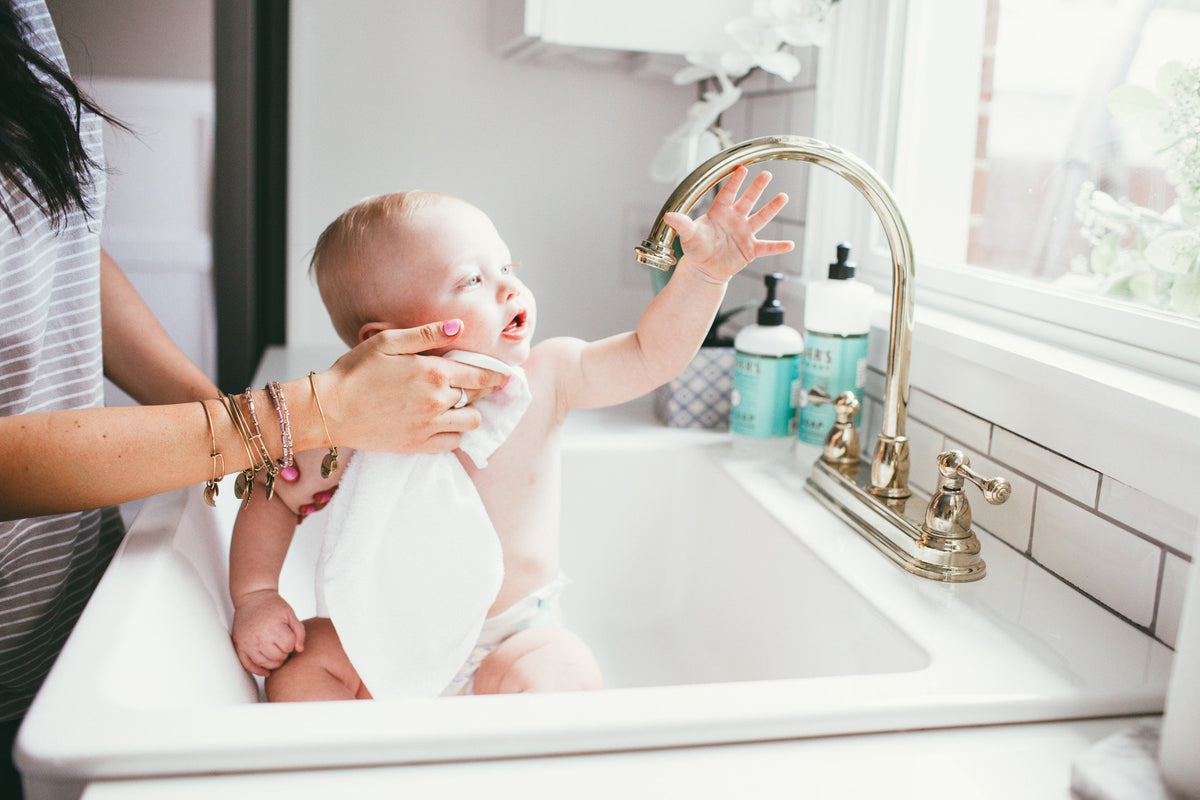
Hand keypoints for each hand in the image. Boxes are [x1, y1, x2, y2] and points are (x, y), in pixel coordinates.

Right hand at [231, 589, 305, 676]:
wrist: (253, 597)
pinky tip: (266, 671)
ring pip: (264, 663)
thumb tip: (299, 650)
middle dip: (284, 654)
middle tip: (283, 646)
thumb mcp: (291, 614)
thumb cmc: (273, 606)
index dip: (291, 644)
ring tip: (276, 654)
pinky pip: (248, 665)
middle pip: (277, 657)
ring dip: (273, 662)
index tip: (289, 637)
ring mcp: (247, 643)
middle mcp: (259, 637)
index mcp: (273, 627)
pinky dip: (258, 670)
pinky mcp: (240, 646)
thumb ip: (299, 632)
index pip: (288, 646)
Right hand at [322, 320, 508, 453]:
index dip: (496, 375)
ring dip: (469, 413)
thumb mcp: (389, 342)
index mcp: (434, 373)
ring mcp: (429, 427)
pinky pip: (452, 444)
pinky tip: (445, 424)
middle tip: (480, 386)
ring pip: (470, 423)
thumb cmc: (355, 371)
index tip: (504, 375)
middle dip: (483, 391)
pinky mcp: (417, 446)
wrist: (328, 410)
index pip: (480, 375)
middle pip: (477, 398)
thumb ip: (427, 334)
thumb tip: (459, 326)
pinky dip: (453, 434)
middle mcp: (437, 402)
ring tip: (459, 405)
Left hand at [662, 166, 792, 282]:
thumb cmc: (696, 248)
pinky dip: (778, 247)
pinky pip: (767, 247)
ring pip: (761, 218)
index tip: (742, 168)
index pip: (728, 193)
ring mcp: (745, 233)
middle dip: (757, 187)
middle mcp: (735, 219)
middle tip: (766, 174)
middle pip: (748, 200)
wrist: (704, 268)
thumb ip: (682, 223)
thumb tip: (668, 215)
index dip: (734, 182)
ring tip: (783, 197)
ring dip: (772, 208)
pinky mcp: (751, 249)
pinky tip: (789, 244)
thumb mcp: (688, 235)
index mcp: (719, 212)